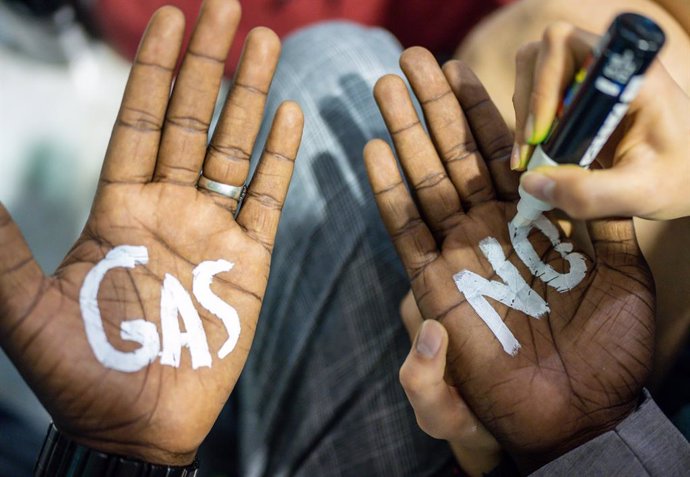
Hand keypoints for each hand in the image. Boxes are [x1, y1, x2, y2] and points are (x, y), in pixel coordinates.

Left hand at [0, 0, 302, 464]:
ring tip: (266, 44)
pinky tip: (292, 116)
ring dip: (251, 97)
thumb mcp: (26, 311)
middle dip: (207, 63)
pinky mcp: (251, 263)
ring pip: (234, 149)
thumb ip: (2, 250)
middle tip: (226, 8)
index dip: (153, 69)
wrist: (141, 426)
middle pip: (190, 120)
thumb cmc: (83, 375)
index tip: (169, 19)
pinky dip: (282, 158)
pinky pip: (268, 199)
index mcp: (117, 210)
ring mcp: (213, 232)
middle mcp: (167, 209)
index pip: (138, 120)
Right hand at [364, 47, 653, 469]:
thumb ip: (601, 214)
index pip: (502, 152)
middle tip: (408, 59)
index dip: (480, 110)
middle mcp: (489, 229)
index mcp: (533, 221)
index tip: (461, 69)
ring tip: (385, 85)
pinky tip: (375, 148)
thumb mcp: (622, 270)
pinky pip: (405, 230)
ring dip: (405, 133)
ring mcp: (459, 253)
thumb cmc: (609, 350)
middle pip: (454, 156)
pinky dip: (389, 191)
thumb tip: (585, 160)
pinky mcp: (433, 285)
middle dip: (432, 106)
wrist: (572, 414)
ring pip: (426, 181)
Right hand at [511, 22, 689, 219]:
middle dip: (529, 104)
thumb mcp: (640, 193)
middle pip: (544, 53)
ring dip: (525, 113)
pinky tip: (539, 153)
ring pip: (532, 69)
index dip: (544, 87)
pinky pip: (536, 91)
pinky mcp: (578, 93)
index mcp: (631, 74)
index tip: (542, 137)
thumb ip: (588, 194)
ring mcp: (590, 76)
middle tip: (532, 151)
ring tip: (533, 155)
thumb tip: (532, 183)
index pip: (567, 46)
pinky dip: (528, 122)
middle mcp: (607, 64)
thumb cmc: (678, 176)